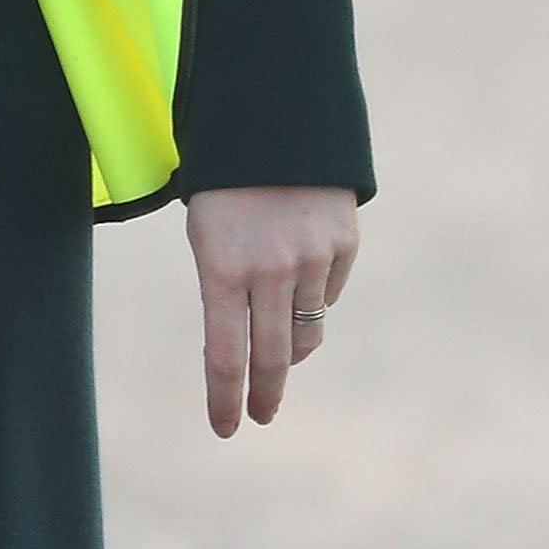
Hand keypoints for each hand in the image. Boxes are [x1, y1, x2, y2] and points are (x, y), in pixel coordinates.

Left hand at [186, 185, 359, 436]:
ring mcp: (312, 259)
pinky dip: (314, 297)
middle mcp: (270, 270)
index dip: (224, 399)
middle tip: (260, 415)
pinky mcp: (343, 245)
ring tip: (278, 352)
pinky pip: (328, 293)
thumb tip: (257, 347)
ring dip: (290, 347)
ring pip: (305, 330)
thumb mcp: (206, 235)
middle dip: (264, 394)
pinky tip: (301, 277)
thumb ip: (226, 291)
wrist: (276, 121)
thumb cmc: (225, 185)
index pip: (224, 355)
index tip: (225, 428)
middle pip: (271, 358)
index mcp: (222, 268)